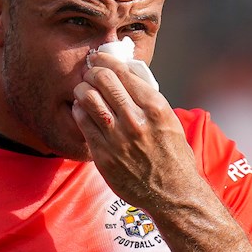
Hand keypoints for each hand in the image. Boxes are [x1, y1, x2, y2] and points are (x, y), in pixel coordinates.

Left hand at [71, 53, 204, 211]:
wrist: (172, 193)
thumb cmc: (172, 154)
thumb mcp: (169, 120)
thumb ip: (147, 98)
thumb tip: (124, 73)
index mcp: (155, 108)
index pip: (122, 72)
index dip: (105, 60)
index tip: (99, 58)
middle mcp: (135, 120)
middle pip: (102, 80)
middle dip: (92, 71)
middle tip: (90, 73)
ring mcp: (117, 139)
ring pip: (88, 98)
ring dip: (82, 89)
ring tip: (84, 90)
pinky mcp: (103, 155)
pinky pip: (82, 122)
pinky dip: (79, 110)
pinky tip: (83, 110)